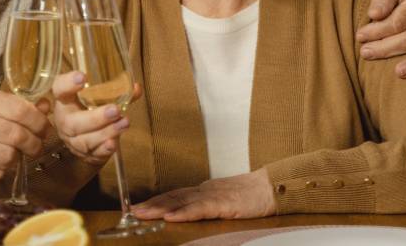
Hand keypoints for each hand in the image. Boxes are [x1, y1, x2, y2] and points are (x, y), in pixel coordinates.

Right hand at [0, 88, 49, 186]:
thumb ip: (12, 105)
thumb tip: (45, 108)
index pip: (20, 110)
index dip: (39, 122)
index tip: (43, 128)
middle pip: (17, 136)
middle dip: (33, 143)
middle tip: (35, 146)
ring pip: (7, 157)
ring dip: (17, 158)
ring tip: (14, 155)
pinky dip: (0, 171)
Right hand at [51, 71, 138, 165]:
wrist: (81, 137)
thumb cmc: (87, 110)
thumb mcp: (95, 97)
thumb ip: (115, 92)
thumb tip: (136, 88)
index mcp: (65, 100)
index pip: (59, 89)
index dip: (68, 83)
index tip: (82, 77)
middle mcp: (64, 121)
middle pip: (73, 123)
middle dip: (96, 118)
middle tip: (115, 110)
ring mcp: (72, 141)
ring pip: (85, 141)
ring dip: (106, 133)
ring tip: (124, 123)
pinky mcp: (83, 155)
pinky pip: (92, 155)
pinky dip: (103, 150)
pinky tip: (113, 144)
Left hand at [132, 168, 275, 221]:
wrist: (274, 187)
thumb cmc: (253, 197)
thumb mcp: (226, 201)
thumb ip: (209, 204)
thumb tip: (191, 212)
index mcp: (204, 190)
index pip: (174, 195)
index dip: (156, 200)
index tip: (138, 207)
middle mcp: (204, 190)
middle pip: (172, 197)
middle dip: (151, 205)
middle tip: (131, 212)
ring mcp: (213, 196)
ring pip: (181, 202)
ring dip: (160, 209)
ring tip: (142, 215)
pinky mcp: (224, 204)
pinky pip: (200, 209)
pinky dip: (183, 213)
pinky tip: (170, 217)